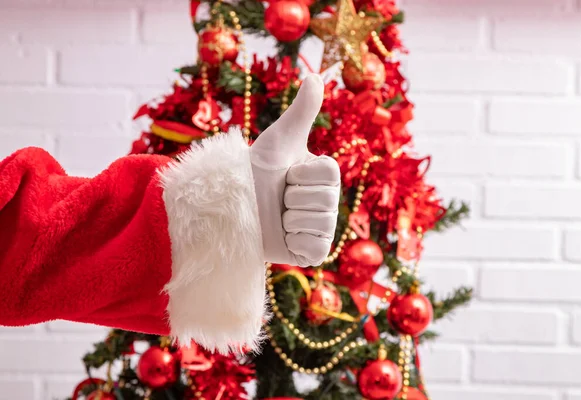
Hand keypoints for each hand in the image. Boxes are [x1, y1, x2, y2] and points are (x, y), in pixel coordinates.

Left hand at [250, 74, 339, 266]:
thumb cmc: (257, 169)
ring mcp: (323, 230)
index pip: (328, 174)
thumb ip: (302, 110)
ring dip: (288, 220)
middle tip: (278, 198)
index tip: (286, 174)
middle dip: (291, 198)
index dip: (299, 173)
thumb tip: (315, 74)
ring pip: (317, 225)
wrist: (233, 204)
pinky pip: (316, 250)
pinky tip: (284, 236)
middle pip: (323, 201)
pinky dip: (295, 243)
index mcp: (328, 178)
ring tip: (278, 217)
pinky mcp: (313, 253)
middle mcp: (330, 204)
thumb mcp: (281, 137)